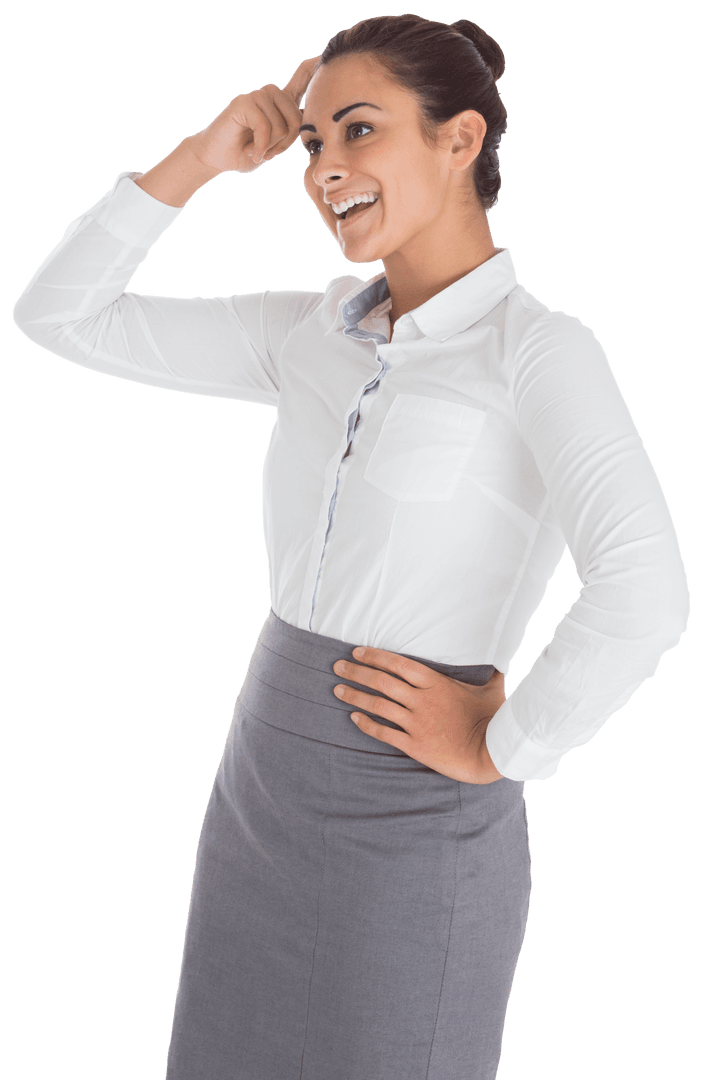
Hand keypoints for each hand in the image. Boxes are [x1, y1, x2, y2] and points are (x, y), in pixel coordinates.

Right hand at [188, 55, 319, 174]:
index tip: (323, 55)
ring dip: (270, 147)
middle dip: (285, 145)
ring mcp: (257, 95)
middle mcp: (271, 94)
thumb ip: (291, 131)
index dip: (314, 67)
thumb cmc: (247, 152)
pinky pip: (264, 127)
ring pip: (281, 127)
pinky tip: (251, 151)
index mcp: (282, 101)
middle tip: (267, 152)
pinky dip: (260, 146)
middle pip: (297, 120)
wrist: (218, 158)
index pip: (302, 78)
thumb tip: (307, 116)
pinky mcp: (243, 102)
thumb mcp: (276, 144)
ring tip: (256, 149)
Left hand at [333, 648, 505, 783]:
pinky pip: (384, 733)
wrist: (491, 753)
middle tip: (338, 666)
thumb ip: (492, 673)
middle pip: (381, 682)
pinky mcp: (414, 745)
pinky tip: (353, 718)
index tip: (357, 651)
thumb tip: (501, 660)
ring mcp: (416, 723)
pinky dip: (366, 724)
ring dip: (355, 696)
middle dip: (357, 672)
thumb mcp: (493, 690)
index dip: (375, 656)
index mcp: (436, 683)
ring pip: (378, 705)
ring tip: (337, 689)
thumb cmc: (494, 719)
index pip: (398, 664)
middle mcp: (421, 700)